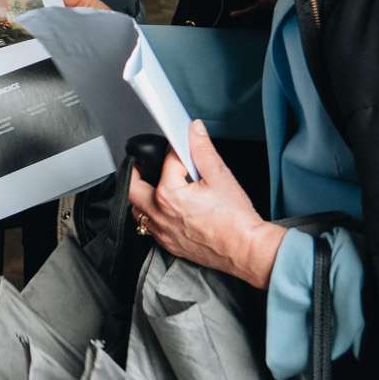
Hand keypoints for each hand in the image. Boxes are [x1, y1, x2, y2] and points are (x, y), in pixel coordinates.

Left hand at [125, 120, 286, 288]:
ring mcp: (161, 232)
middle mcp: (159, 214)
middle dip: (137, 172)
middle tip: (144, 164)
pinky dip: (151, 216)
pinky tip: (165, 210)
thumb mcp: (220, 175)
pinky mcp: (167, 245)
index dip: (174, 151)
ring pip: (137, 210)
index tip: (181, 147)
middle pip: (132, 187)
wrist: (245, 249)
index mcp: (168, 194)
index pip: (165, 161)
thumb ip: (202, 149)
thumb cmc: (235, 219)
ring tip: (154, 186)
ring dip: (141, 196)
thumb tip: (194, 129)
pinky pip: (148, 228)